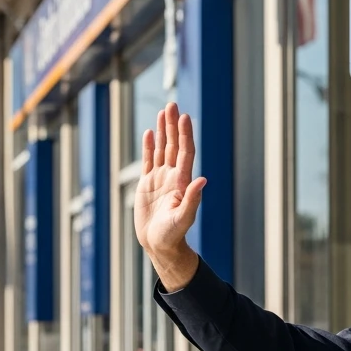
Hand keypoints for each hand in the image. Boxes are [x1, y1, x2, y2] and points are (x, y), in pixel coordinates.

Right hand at [133, 102, 205, 290]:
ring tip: (164, 111)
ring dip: (163, 131)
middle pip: (173, 145)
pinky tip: (149, 133)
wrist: (160, 245)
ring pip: (162, 150)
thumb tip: (203, 180)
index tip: (184, 117)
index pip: (184, 153)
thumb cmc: (173, 235)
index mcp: (181, 182)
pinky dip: (149, 147)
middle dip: (173, 126)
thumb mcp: (183, 218)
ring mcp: (160, 179)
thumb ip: (192, 199)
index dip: (185, 135)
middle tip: (172, 104)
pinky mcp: (147, 185)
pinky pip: (149, 161)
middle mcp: (172, 177)